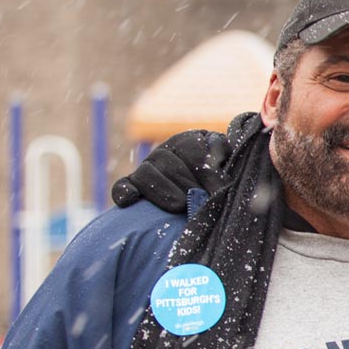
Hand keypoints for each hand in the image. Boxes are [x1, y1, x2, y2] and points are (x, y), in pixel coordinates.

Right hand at [112, 128, 231, 212]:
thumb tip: (216, 159)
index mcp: (188, 142)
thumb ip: (221, 155)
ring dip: (162, 191)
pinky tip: (131, 200)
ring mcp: (145, 168)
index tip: (220, 190)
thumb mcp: (227, 161)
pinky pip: (121, 186)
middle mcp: (164, 152)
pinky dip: (124, 192)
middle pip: (168, 164)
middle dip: (188, 185)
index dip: (206, 172)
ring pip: (145, 175)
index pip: (192, 150)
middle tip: (203, 201)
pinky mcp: (131, 185)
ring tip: (180, 206)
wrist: (203, 192)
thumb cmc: (220, 176)